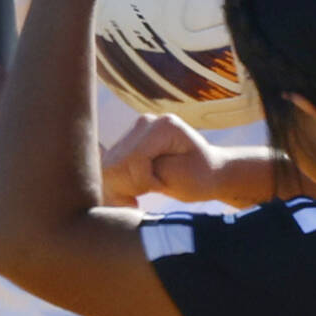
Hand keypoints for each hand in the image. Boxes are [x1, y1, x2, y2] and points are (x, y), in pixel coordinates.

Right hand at [100, 113, 225, 204]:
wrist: (207, 171)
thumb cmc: (200, 176)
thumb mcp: (180, 177)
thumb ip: (146, 173)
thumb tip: (109, 171)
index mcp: (163, 125)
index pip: (134, 158)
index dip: (143, 181)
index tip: (161, 187)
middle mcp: (145, 122)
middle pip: (116, 163)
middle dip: (131, 186)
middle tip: (153, 191)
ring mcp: (133, 132)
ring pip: (109, 168)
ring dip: (123, 188)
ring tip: (145, 192)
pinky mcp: (125, 144)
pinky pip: (108, 170)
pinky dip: (119, 187)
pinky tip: (135, 193)